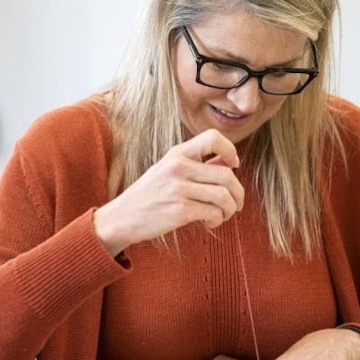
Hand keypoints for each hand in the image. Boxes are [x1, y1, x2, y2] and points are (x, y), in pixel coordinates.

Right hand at [93, 129, 244, 255]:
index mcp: (177, 153)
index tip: (233, 165)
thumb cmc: (149, 195)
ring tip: (222, 215)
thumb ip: (198, 165)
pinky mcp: (180, 211)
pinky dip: (218, 220)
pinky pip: (213, 213)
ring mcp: (179, 189)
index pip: (213, 137)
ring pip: (224, 196)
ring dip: (229, 209)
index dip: (230, 149)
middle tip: (235, 203)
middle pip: (227, 175)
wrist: (122, 218)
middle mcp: (178, 167)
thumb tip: (230, 163)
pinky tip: (209, 223)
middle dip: (238, 193)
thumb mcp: (169, 170)